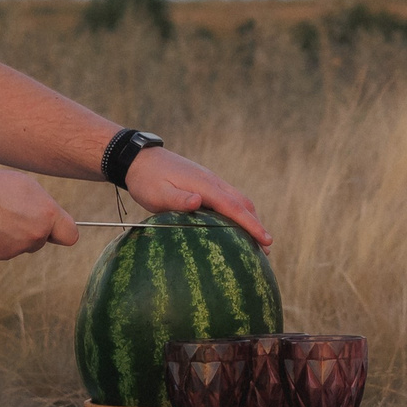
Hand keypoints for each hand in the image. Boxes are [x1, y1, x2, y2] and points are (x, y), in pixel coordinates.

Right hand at [0, 169, 77, 259]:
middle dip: (29, 230)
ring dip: (9, 234)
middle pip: (39, 240)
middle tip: (10, 211)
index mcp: (47, 216)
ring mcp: (15, 250)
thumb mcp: (27, 187)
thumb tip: (47, 219)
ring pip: (17, 246)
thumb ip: (43, 207)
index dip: (61, 232)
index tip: (53, 228)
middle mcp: (35, 237)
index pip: (70, 235)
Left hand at [122, 147, 272, 247]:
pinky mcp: (205, 183)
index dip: (252, 225)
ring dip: (249, 218)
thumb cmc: (146, 179)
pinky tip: (234, 225)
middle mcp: (212, 182)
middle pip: (243, 204)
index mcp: (204, 186)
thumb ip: (177, 199)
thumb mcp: (157, 193)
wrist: (139, 158)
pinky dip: (238, 212)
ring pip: (238, 200)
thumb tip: (198, 202)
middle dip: (257, 224)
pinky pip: (228, 199)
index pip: (234, 208)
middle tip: (267, 248)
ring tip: (256, 240)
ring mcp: (210, 181)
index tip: (267, 241)